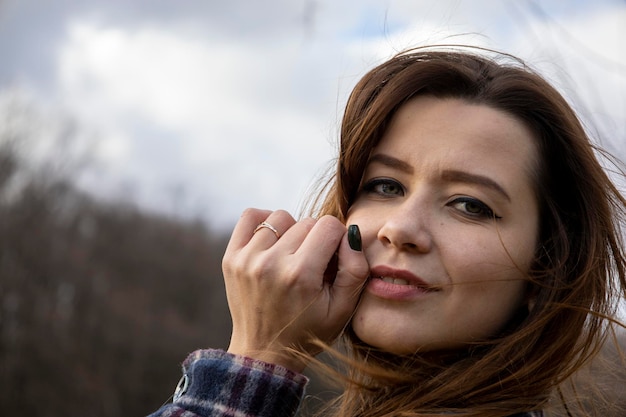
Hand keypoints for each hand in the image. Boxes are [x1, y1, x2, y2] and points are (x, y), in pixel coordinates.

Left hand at [222, 208, 368, 371]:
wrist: (264, 353)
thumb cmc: (308, 331)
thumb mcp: (342, 309)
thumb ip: (355, 268)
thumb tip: (349, 233)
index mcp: (300, 275)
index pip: (329, 226)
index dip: (337, 240)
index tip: (332, 260)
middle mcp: (270, 263)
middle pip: (307, 221)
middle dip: (316, 239)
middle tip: (312, 265)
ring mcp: (247, 259)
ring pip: (281, 217)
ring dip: (292, 232)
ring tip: (292, 257)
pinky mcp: (231, 258)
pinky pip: (251, 217)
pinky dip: (265, 223)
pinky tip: (273, 242)